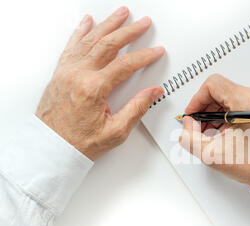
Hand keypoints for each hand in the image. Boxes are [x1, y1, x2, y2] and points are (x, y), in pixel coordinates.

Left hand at [36, 7, 164, 159]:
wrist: (51, 147)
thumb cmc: (79, 142)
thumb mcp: (115, 131)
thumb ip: (137, 108)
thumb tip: (153, 92)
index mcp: (92, 88)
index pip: (124, 64)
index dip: (144, 56)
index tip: (156, 51)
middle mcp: (78, 75)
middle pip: (108, 44)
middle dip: (129, 31)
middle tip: (143, 23)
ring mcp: (67, 71)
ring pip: (90, 39)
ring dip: (108, 24)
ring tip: (121, 14)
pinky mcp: (60, 73)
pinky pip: (72, 45)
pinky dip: (81, 31)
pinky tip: (87, 22)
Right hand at [179, 74, 249, 187]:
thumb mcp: (213, 155)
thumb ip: (190, 138)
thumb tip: (187, 125)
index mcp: (248, 102)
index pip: (213, 84)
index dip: (197, 99)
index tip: (193, 114)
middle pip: (220, 90)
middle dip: (205, 109)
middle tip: (200, 127)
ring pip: (229, 97)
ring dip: (216, 113)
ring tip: (213, 133)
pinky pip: (239, 103)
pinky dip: (227, 115)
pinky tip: (225, 132)